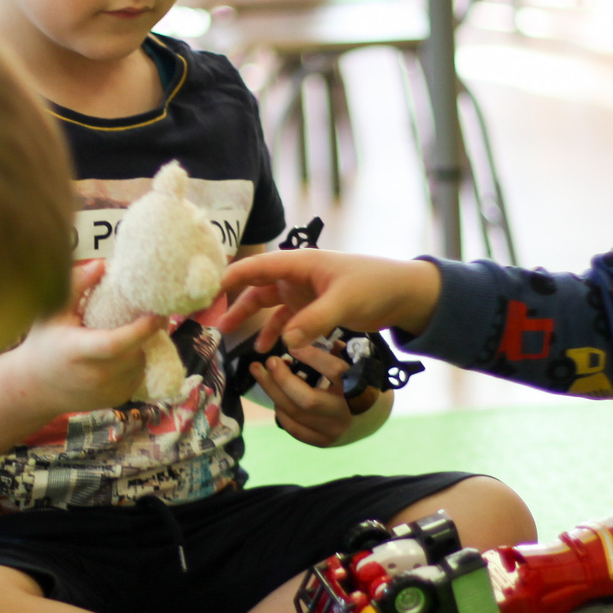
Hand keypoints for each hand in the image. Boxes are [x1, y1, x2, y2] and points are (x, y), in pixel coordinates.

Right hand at [14, 259, 159, 416]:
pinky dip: (137, 361)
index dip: (140, 329)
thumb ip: (76, 285)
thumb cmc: (44, 343)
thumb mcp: (52, 312)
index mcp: (76, 351)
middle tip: (154, 312)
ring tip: (137, 329)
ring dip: (143, 347)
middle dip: (148, 333)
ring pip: (140, 365)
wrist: (35, 388)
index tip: (157, 312)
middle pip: (134, 353)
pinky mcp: (115, 399)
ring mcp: (106, 391)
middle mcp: (93, 375)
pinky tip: (125, 351)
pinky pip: (138, 376)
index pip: (115, 344)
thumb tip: (102, 264)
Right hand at [221, 251, 441, 350]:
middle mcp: (298, 275)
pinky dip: (276, 332)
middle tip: (215, 322)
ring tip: (232, 338)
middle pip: (258, 287)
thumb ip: (314, 321)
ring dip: (253, 320)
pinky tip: (268, 349)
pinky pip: (287, 320)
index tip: (209, 290)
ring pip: (270, 305)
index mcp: (302, 263)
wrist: (403, 294)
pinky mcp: (314, 308)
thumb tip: (286, 342)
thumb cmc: (375, 286)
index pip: (259, 266)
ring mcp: (305, 292)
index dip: (233, 276)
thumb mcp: (344, 302)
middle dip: (236, 303)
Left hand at [249, 338, 357, 446]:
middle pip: (307, 400)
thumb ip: (335, 351)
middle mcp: (347, 412)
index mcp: (360, 388)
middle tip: (268, 361)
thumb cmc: (359, 382)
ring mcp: (333, 431)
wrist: (372, 419)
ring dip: (273, 392)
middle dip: (281, 379)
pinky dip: (280, 410)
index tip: (291, 344)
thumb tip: (305, 335)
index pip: (334, 372)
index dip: (311, 356)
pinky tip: (275, 396)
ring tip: (261, 373)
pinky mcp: (323, 442)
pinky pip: (294, 428)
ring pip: (294, 414)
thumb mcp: (355, 364)